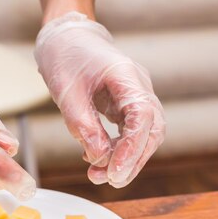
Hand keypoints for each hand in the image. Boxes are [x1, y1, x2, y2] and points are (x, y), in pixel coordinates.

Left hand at [34, 12, 164, 187]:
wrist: (66, 38)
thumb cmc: (65, 56)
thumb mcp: (67, 93)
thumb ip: (83, 125)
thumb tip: (99, 157)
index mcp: (125, 76)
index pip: (142, 116)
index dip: (132, 148)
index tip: (115, 170)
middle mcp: (138, 86)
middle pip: (152, 130)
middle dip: (133, 160)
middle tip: (109, 180)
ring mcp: (135, 95)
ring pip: (144, 135)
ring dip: (125, 159)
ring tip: (98, 176)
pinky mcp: (126, 105)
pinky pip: (130, 132)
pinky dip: (118, 150)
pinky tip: (97, 159)